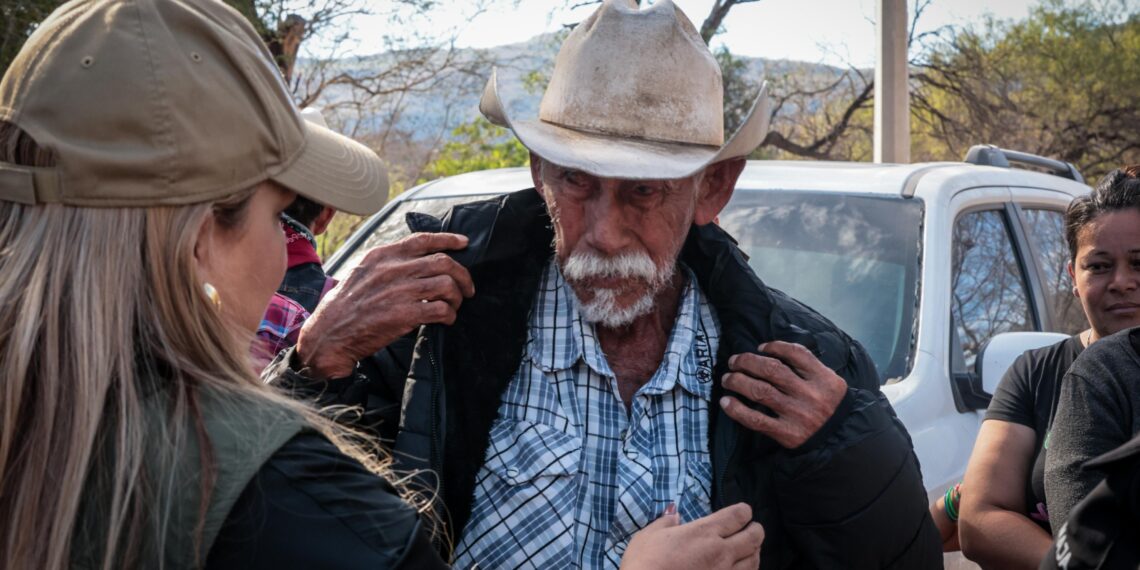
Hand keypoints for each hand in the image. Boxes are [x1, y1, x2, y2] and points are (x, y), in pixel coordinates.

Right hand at [294, 232, 474, 377]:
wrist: (328, 335)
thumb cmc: (344, 306)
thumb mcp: (361, 273)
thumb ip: (387, 264)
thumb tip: (417, 261)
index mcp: (382, 256)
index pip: (422, 240)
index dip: (448, 240)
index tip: (464, 244)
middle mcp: (392, 270)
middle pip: (443, 262)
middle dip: (462, 275)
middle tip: (467, 288)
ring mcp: (398, 291)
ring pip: (446, 285)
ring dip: (457, 297)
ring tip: (454, 306)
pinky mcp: (403, 315)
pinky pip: (441, 309)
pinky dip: (449, 315)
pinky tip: (446, 320)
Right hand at [621, 503, 763, 569]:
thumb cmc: (644, 564)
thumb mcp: (648, 537)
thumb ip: (665, 523)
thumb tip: (674, 514)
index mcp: (703, 532)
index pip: (737, 516)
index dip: (744, 512)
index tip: (743, 512)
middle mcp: (720, 552)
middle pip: (753, 537)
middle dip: (756, 530)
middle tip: (753, 528)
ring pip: (754, 561)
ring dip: (755, 552)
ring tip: (751, 550)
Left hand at [719, 341, 846, 448]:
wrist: (840, 438)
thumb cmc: (827, 403)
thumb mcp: (829, 380)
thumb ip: (807, 365)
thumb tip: (770, 351)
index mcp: (822, 378)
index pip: (795, 353)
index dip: (774, 346)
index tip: (760, 347)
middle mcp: (809, 394)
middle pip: (771, 370)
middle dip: (747, 362)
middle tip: (734, 361)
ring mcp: (797, 414)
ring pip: (760, 391)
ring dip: (738, 382)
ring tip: (727, 378)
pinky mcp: (786, 433)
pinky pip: (756, 419)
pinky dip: (737, 409)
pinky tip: (726, 401)